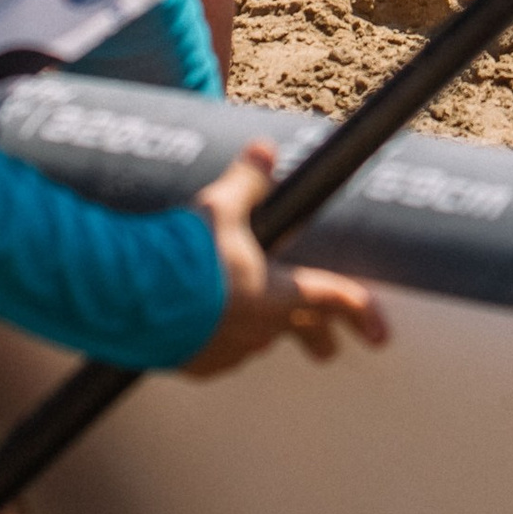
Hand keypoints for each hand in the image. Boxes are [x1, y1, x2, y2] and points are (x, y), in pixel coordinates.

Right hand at [186, 143, 388, 375]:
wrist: (130, 297)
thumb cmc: (184, 254)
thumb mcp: (219, 208)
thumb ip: (246, 182)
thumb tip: (265, 149)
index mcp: (275, 294)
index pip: (330, 299)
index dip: (361, 312)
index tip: (381, 334)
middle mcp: (257, 330)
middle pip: (296, 331)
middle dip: (315, 337)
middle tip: (327, 351)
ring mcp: (225, 352)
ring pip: (255, 342)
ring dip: (261, 333)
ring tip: (260, 329)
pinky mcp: (193, 364)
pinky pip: (217, 354)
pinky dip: (219, 341)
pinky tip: (208, 332)